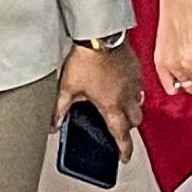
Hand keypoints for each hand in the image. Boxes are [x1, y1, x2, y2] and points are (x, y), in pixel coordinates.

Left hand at [58, 42, 140, 162]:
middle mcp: (127, 96)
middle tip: (119, 129)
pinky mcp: (136, 68)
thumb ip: (59, 109)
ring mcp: (134, 82)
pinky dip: (133, 91)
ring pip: (139, 103)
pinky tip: (122, 85)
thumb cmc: (87, 59)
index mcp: (111, 106)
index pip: (121, 135)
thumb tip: (52, 123)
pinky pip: (139, 86)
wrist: (101, 34)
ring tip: (120, 106)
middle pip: (135, 121)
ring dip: (132, 109)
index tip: (124, 157)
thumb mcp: (67, 88)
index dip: (124, 149)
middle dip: (128, 127)